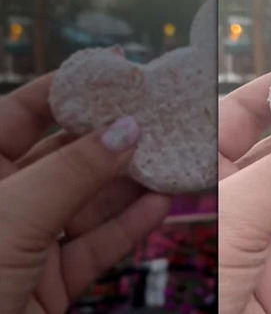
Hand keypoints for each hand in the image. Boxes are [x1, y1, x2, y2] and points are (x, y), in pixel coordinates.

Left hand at [0, 74, 170, 313]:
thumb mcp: (14, 214)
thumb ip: (74, 171)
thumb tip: (126, 128)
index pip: (18, 115)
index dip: (64, 90)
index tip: (114, 70)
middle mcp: (3, 202)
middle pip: (63, 157)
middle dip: (110, 138)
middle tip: (157, 116)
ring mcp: (26, 244)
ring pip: (87, 203)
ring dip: (130, 184)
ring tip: (171, 159)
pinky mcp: (49, 282)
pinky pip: (94, 247)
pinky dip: (128, 227)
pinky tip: (160, 204)